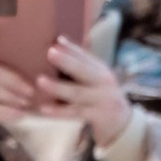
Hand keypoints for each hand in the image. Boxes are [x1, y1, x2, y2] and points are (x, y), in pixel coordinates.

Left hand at [32, 35, 132, 152]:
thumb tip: (59, 40)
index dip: (72, 48)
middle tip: (49, 52)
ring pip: (77, 93)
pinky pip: (74, 113)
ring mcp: (101, 100)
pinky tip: (43, 108)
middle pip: (83, 70)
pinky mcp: (96, 116)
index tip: (57, 40)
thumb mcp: (95, 78)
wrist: (121, 120)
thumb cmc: (99, 95)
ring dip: (57, 87)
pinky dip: (58, 111)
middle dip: (67, 61)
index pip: (86, 56)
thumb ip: (81, 62)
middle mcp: (103, 82)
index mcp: (101, 70)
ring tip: (40, 80)